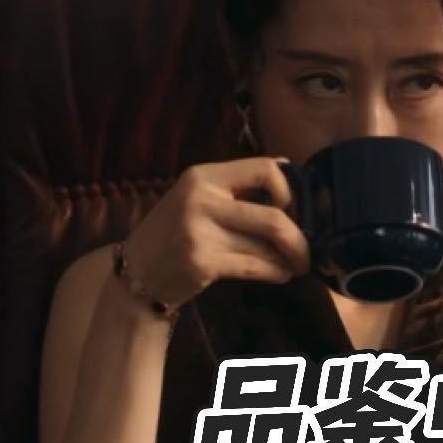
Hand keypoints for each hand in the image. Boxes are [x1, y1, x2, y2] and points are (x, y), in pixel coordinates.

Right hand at [119, 156, 310, 306]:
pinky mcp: (201, 263)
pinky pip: (255, 266)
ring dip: (290, 258)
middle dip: (300, 238)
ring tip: (296, 264)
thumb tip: (289, 168)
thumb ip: (238, 187)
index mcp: (203, 176)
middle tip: (307, 250)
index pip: (265, 169)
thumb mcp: (198, 198)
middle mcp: (201, 198)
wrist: (135, 273)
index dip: (288, 191)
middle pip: (274, 215)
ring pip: (266, 245)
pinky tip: (280, 274)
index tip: (292, 210)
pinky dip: (276, 272)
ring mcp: (199, 232)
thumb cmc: (174, 233)